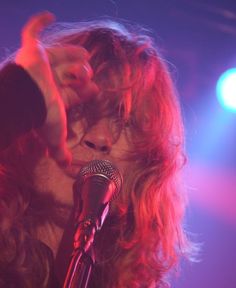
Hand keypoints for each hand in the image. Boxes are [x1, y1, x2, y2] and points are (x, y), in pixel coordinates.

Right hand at [15, 12, 97, 165]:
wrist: (25, 99)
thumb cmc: (40, 116)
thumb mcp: (55, 136)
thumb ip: (60, 153)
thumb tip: (70, 171)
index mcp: (55, 97)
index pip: (74, 93)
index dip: (85, 92)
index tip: (96, 90)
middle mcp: (49, 80)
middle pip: (69, 74)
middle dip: (81, 73)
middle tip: (90, 73)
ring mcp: (39, 64)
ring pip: (59, 55)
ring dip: (72, 54)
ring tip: (85, 55)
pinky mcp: (30, 50)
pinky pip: (31, 31)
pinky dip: (39, 21)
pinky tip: (50, 14)